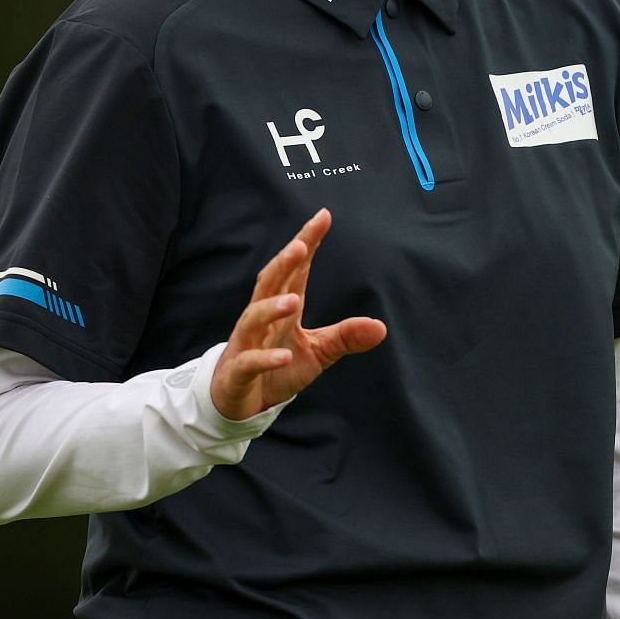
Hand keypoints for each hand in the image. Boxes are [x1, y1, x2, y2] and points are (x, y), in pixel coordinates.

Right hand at [210, 208, 386, 420]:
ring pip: (253, 318)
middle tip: (301, 245)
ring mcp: (246, 344)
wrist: (240, 402)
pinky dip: (264, 358)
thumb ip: (345, 337)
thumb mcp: (318, 353)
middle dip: (283, 263)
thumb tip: (381, 327)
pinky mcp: (238, 372)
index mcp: (282, 309)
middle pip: (270, 284)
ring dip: (271, 308)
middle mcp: (261, 319)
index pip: (295, 271)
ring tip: (292, 301)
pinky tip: (282, 356)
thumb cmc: (277, 368)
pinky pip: (249, 362)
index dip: (307, 243)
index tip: (323, 216)